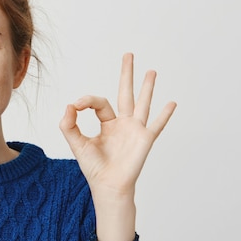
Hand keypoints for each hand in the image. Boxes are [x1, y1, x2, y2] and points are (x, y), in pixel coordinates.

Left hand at [59, 53, 175, 197]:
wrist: (108, 186)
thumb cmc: (94, 168)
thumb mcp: (77, 144)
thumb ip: (69, 125)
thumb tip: (69, 105)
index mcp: (107, 123)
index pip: (99, 103)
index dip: (86, 101)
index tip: (76, 105)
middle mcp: (122, 124)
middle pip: (125, 93)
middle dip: (126, 74)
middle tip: (128, 55)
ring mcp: (135, 130)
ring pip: (142, 103)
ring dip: (147, 87)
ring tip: (151, 71)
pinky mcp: (144, 139)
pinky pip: (157, 125)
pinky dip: (164, 115)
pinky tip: (172, 103)